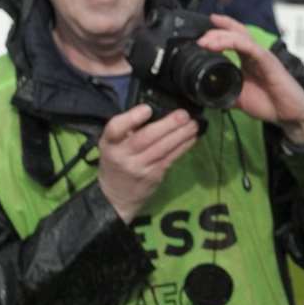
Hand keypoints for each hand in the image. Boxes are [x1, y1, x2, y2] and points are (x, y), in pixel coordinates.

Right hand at [97, 105, 199, 222]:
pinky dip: (183, 146)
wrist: (116, 195)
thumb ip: (127, 128)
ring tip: (194, 123)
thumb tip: (156, 108)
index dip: (131, 118)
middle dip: (167, 125)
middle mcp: (122, 155)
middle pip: (144, 138)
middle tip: (184, 114)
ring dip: (181, 135)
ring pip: (162, 149)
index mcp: (109, 142)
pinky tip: (192, 137)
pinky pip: (170, 158)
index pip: (115, 129)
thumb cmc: (118, 160)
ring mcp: (138, 167)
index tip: (147, 109)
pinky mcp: (153, 176)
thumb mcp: (113, 143)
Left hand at [197, 14, 303, 143]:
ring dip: (222, 36)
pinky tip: (222, 45)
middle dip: (217, 31)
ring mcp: (262, 56)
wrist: (289, 114)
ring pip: (240, 37)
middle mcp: (255, 54)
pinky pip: (250, 47)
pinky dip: (234, 43)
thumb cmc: (269, 103)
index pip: (234, 38)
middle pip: (236, 32)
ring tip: (206, 41)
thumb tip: (203, 95)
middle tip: (199, 37)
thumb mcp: (239, 98)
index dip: (219, 31)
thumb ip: (223, 93)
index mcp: (248, 60)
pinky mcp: (268, 61)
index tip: (200, 31)